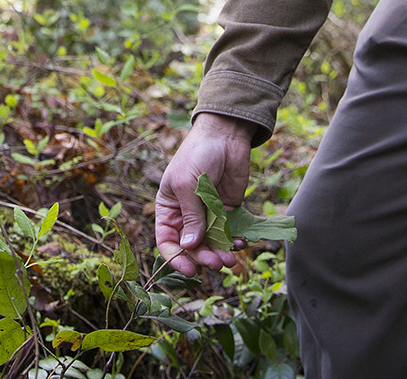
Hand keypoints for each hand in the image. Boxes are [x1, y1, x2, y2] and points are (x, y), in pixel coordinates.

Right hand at [154, 112, 254, 276]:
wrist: (226, 135)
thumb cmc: (198, 155)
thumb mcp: (188, 185)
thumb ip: (191, 216)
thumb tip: (189, 247)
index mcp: (168, 208)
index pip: (167, 241)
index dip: (176, 259)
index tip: (191, 270)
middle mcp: (187, 215)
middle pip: (192, 247)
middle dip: (203, 257)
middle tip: (217, 262)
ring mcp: (208, 214)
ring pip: (211, 244)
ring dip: (220, 253)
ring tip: (230, 259)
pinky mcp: (227, 211)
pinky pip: (229, 232)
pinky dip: (234, 241)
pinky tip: (240, 244)